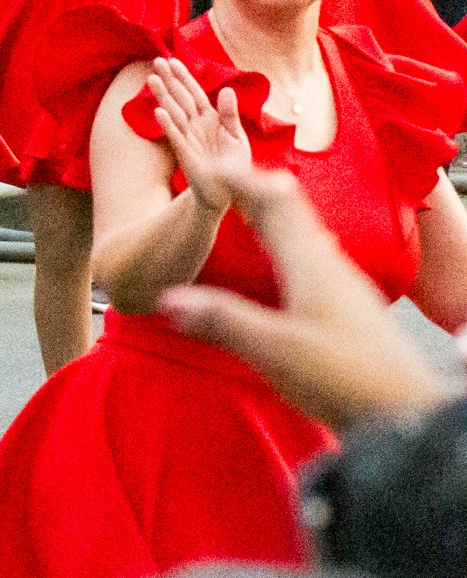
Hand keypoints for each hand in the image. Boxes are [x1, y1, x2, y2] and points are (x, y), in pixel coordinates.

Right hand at [145, 60, 257, 209]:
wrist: (227, 190)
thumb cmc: (233, 163)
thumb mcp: (236, 136)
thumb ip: (230, 114)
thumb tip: (227, 90)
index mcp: (210, 118)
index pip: (195, 92)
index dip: (184, 77)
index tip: (173, 60)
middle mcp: (196, 124)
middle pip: (181, 97)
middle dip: (170, 80)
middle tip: (156, 61)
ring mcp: (189, 137)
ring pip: (175, 112)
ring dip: (164, 96)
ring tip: (152, 79)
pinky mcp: (185, 153)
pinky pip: (175, 135)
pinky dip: (167, 124)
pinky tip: (158, 111)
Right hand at [159, 162, 459, 429]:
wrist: (408, 413)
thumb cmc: (347, 380)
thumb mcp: (276, 351)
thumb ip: (223, 321)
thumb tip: (169, 297)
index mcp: (310, 265)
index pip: (274, 202)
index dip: (241, 179)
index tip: (208, 164)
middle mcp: (329, 266)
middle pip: (290, 212)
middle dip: (253, 189)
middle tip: (223, 175)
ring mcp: (343, 286)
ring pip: (302, 233)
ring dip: (270, 215)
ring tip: (244, 209)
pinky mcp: (347, 308)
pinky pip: (310, 256)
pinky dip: (283, 243)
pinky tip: (280, 263)